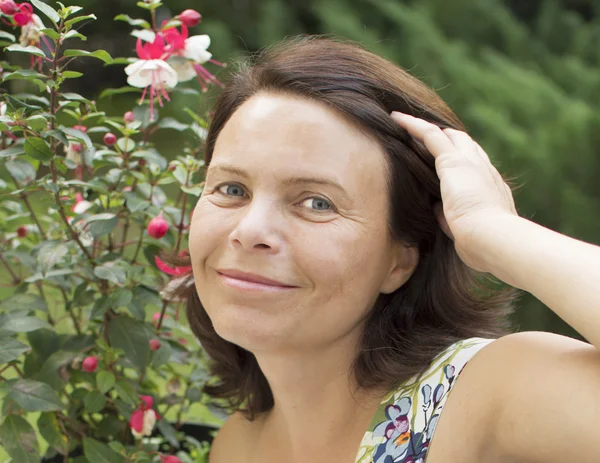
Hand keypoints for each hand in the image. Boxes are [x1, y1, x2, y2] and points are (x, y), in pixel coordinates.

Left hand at [390, 111, 519, 272]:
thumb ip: (450, 218)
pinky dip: (413, 126)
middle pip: (465, 145)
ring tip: (404, 122)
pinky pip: (430, 136)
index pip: (476, 168)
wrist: (493, 238)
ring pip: (447, 136)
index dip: (462, 161)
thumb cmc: (482, 245)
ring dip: (425, 128)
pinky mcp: (453, 161)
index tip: (448, 158)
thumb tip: (436, 210)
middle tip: (426, 134)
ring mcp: (471, 163)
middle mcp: (484, 171)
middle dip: (447, 138)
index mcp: (491, 190)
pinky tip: (397, 120)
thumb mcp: (465, 232)